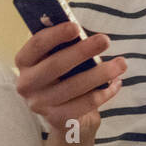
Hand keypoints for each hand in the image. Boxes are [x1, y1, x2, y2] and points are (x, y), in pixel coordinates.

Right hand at [14, 22, 124, 137]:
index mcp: (24, 62)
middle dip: (82, 51)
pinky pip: (85, 104)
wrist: (64, 115)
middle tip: (105, 40)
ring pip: (73, 86)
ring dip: (101, 73)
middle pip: (55, 65)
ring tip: (121, 63)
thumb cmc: (64, 76)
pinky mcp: (56, 119)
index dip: (56, 35)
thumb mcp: (60, 57)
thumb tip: (84, 33)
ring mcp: (39, 104)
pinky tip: (116, 83)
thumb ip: (66, 45)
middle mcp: (26, 84)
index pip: (37, 45)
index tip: (76, 27)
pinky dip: (104, 92)